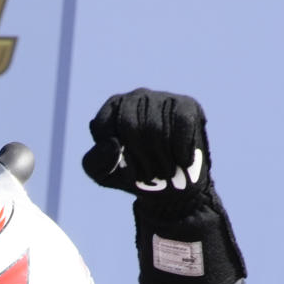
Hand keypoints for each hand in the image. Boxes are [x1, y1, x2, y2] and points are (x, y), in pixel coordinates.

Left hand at [81, 89, 210, 195]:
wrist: (173, 186)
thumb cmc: (135, 175)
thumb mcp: (105, 175)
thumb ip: (96, 162)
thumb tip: (113, 144)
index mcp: (112, 108)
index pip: (104, 127)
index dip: (114, 155)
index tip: (126, 168)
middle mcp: (136, 96)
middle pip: (131, 127)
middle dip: (140, 159)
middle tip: (149, 175)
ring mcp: (162, 98)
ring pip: (156, 130)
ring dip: (161, 160)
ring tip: (165, 170)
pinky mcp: (187, 105)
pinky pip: (181, 126)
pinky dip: (180, 152)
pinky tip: (182, 161)